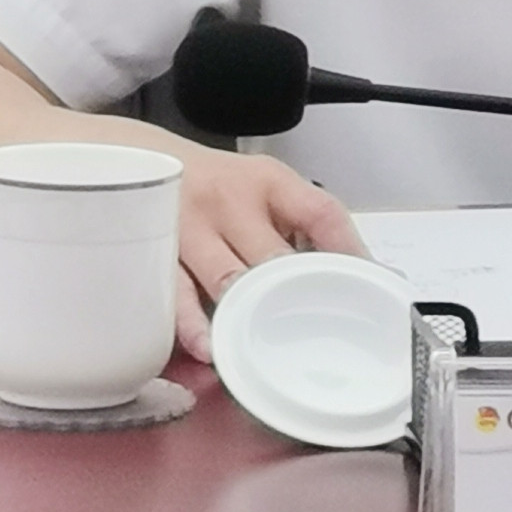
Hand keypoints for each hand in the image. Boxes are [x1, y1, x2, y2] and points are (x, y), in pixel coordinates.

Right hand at [173, 146, 366, 361]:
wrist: (141, 158)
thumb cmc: (216, 186)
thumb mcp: (263, 187)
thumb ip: (304, 226)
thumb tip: (368, 271)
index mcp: (268, 183)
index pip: (321, 214)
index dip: (350, 253)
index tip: (370, 289)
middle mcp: (230, 203)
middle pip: (275, 257)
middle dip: (299, 296)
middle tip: (323, 334)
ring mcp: (189, 228)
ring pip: (228, 280)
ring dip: (249, 318)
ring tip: (267, 353)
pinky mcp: (155, 254)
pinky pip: (175, 295)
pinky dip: (193, 326)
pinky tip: (209, 347)